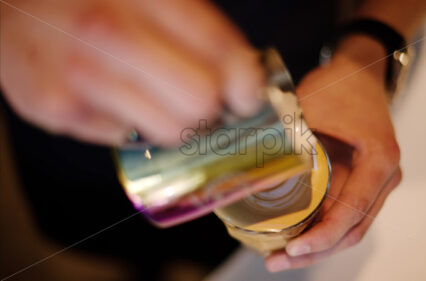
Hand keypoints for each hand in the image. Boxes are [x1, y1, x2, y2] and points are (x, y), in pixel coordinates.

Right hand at [0, 0, 262, 145]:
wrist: (12, 9)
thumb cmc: (88, 1)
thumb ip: (197, 30)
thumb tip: (243, 79)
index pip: (218, 48)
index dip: (245, 82)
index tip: (248, 96)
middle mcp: (106, 32)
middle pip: (200, 102)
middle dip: (210, 107)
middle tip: (202, 100)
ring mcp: (78, 75)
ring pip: (170, 131)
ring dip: (175, 122)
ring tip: (157, 99)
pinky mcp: (56, 110)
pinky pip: (126, 139)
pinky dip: (131, 124)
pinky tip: (115, 98)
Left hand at [266, 35, 401, 271]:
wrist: (360, 73)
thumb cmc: (341, 85)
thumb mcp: (311, 108)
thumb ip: (288, 138)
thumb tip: (248, 166)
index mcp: (380, 158)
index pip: (353, 209)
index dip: (323, 235)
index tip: (293, 248)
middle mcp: (385, 177)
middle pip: (353, 228)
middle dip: (315, 250)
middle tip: (277, 260)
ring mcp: (377, 183)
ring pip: (350, 227)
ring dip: (317, 245)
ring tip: (280, 256)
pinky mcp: (364, 183)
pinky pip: (345, 214)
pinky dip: (322, 229)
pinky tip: (295, 235)